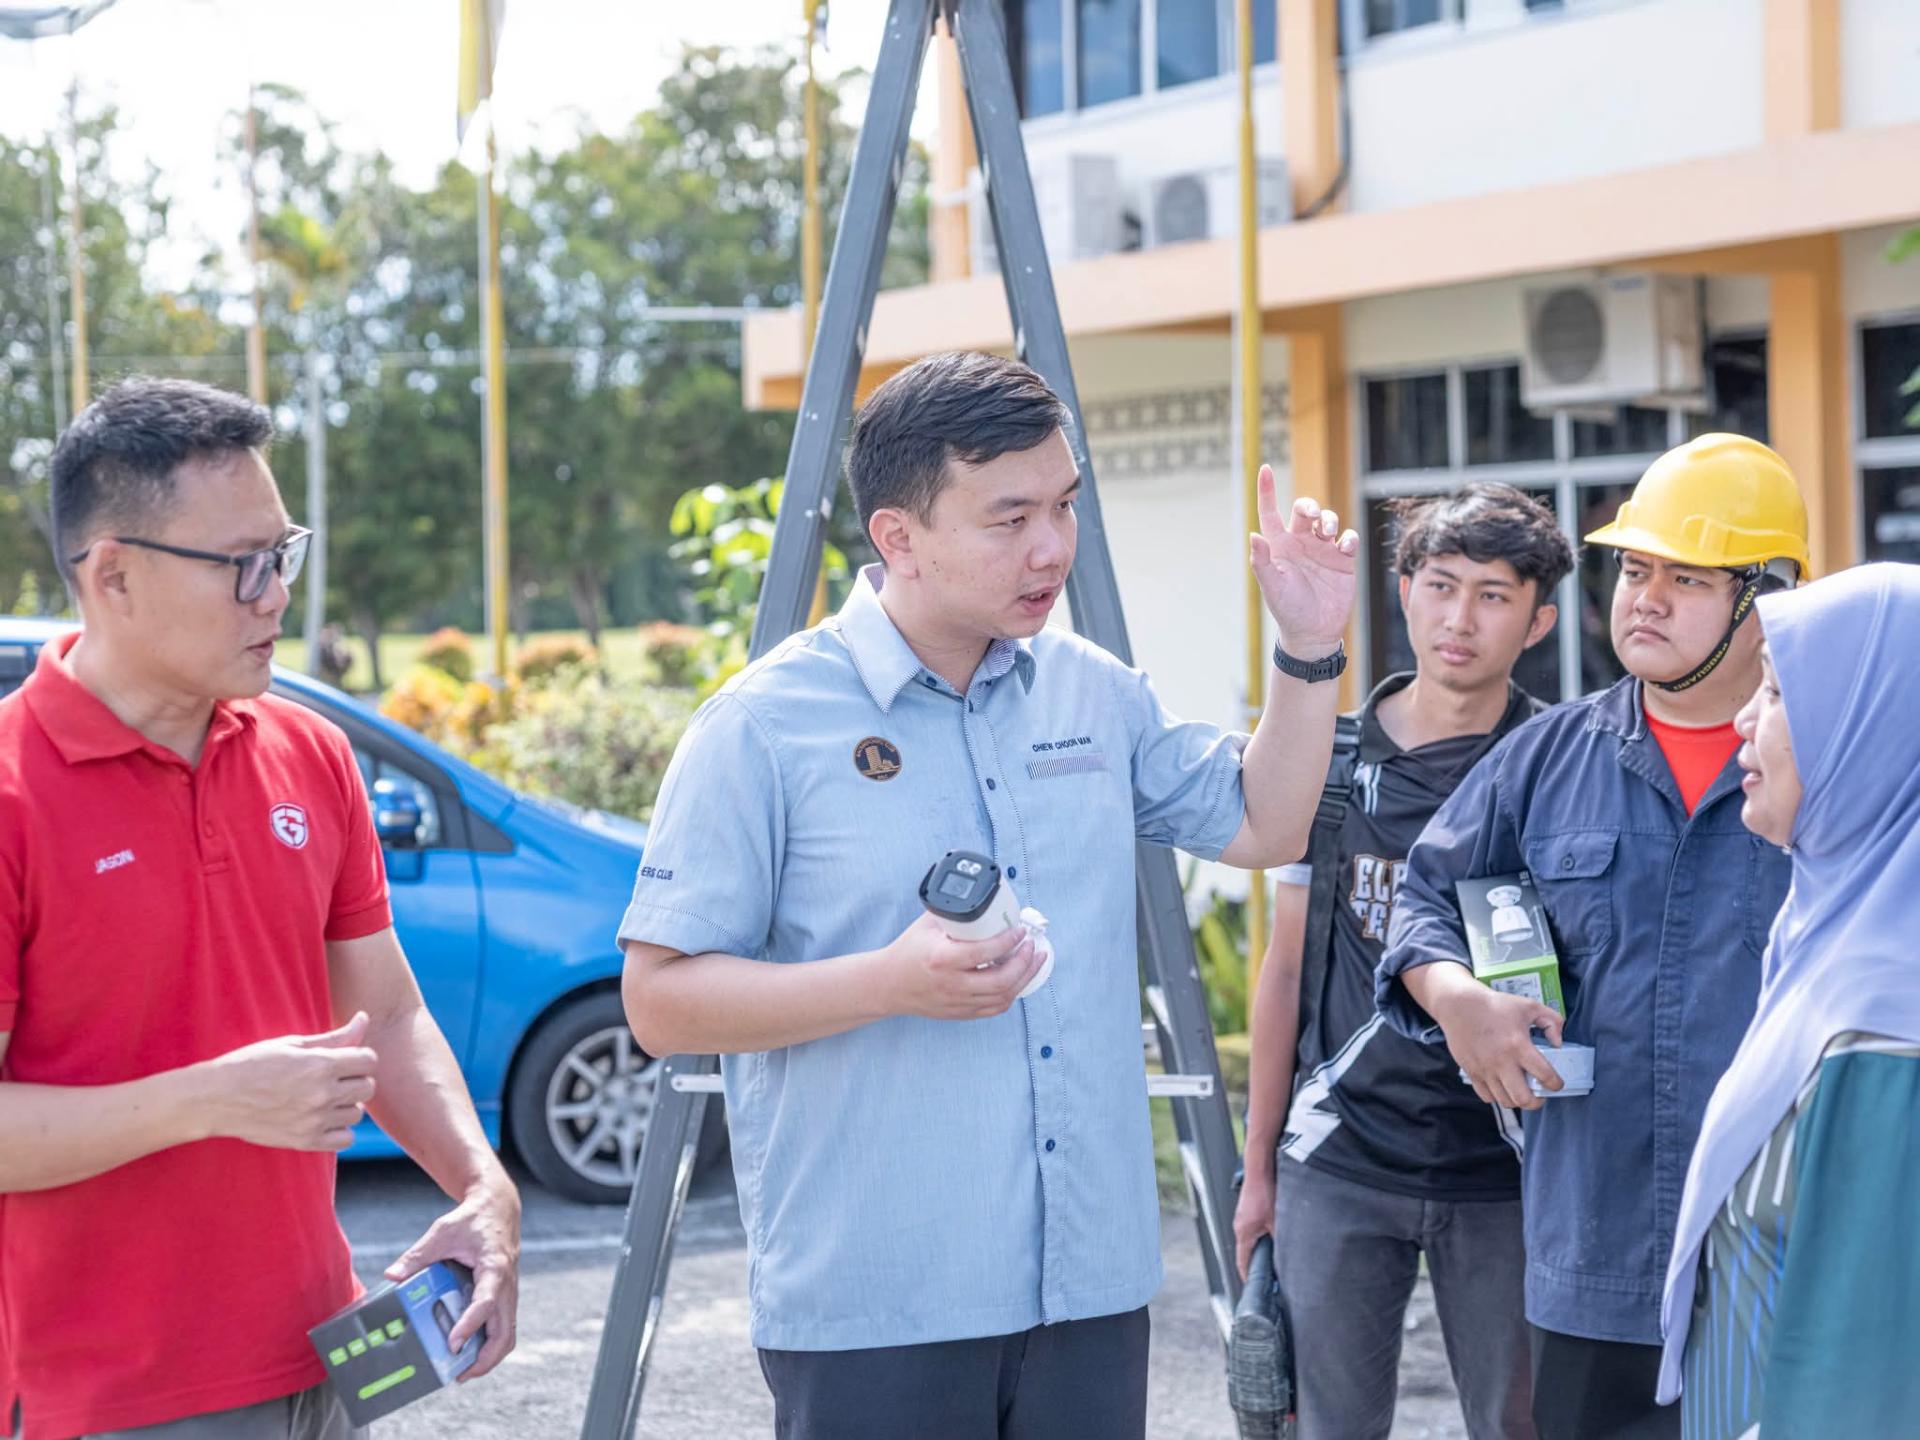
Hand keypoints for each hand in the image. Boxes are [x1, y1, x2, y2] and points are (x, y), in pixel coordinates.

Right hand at [198, 1012, 378, 1150]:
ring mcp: (314, 1120)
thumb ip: (334, 1037)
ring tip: (323, 1098)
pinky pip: (345, 1140)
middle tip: (333, 1077)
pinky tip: (322, 1119)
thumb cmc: (252, 1064)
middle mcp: (322, 1094)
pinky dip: (339, 1130)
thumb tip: (364, 1018)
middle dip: (355, 1079)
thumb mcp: (292, 1044)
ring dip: (346, 1105)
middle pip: (368, 1087)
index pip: (370, 1061)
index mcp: (320, 1065)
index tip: (344, 1059)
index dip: (360, 1057)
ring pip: (357, 1113)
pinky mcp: (305, 1141)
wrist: (215, 1099)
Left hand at [384, 1177, 521, 1380]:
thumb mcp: (443, 1232)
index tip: (453, 1344)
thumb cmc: (472, 1219)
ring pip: (507, 1334)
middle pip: (505, 1332)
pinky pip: (503, 1326)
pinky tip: (468, 1350)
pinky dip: (489, 1343)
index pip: (485, 1303)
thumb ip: (418, 1255)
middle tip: (459, 1374)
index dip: (470, 1325)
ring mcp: (509, 1292)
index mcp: (494, 1267)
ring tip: (464, 1370)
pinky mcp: (505, 1296)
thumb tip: (392, 1276)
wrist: (498, 1208)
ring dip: (489, 1356)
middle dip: (485, 1358)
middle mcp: (507, 1285)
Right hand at [879, 911, 1044, 1021]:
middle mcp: (952, 984)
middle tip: (1032, 946)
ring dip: (1025, 979)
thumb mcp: (928, 925)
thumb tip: (982, 898)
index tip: (1019, 930)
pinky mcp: (960, 1013)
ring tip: (1035, 961)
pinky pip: (994, 1008)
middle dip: (1025, 963)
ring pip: (1003, 997)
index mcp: (943, 959)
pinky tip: (1019, 980)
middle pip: (1001, 981)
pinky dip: (1011, 994)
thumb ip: (955, 913)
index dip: (1009, 941)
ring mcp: (957, 1002)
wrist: (888, 984)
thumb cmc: (908, 951)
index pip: (985, 951)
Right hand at [1233, 1163, 1275, 1281]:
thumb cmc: (1266, 1191)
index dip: (1249, 1279)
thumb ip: (1281, 1241)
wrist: (1260, 1166)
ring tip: (1274, 1258)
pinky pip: (1253, 1229)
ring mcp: (1244, 1217)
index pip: (1243, 1264)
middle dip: (1257, 1266)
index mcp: (1244, 1234)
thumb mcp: (1277, 1221)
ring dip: (1260, 1250)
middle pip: (1246, 1253)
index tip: (1257, 1290)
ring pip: (1251, 1240)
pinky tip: (1274, 1235)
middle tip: (1270, 1278)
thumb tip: (1289, 1258)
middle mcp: (1240, 1227)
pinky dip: (1262, 1237)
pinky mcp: (1249, 1209)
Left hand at [1249, 466, 1358, 652]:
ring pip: (1327, 520)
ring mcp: (1322, 550)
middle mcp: (1300, 543)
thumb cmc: (1288, 609)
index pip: (1270, 512)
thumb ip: (1261, 561)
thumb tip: (1252, 535)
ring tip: (1328, 535)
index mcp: (1278, 546)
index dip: (1266, 491)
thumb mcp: (1272, 586)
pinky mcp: (1343, 560)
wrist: (1314, 631)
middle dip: (1309, 506)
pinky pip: (1348, 538)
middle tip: (1312, 516)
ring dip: (1329, 520)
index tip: (1264, 469)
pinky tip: (1345, 546)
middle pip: (1304, 510)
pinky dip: (1348, 537)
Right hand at [1428, 978, 1564, 1110]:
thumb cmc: (1494, 1005)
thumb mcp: (1529, 1006)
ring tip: (1521, 1090)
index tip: (1556, 1083)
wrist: (1458, 1005)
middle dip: (1537, 1101)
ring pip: (1505, 1101)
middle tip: (1539, 1093)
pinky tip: (1503, 1086)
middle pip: (1523, 1098)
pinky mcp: (1472, 1072)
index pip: (1544, 1075)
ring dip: (1517, 1099)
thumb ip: (1552, 1021)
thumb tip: (1557, 1042)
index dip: (1556, 1084)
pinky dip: (1498, 1096)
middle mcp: (1501, 1061)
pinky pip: (1487, 1096)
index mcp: (1518, 1045)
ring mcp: (1485, 1069)